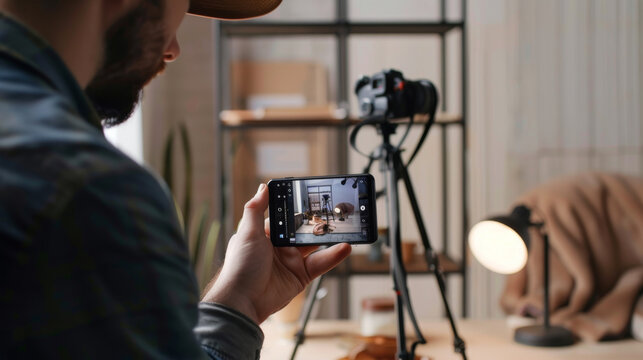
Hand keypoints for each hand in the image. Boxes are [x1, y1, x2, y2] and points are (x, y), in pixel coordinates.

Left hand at [201, 183, 351, 323]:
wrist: (243, 302)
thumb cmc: (240, 266)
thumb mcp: (247, 233)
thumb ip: (256, 209)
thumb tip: (263, 187)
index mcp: (265, 234)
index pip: (285, 216)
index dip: (297, 208)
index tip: (312, 197)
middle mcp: (279, 246)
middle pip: (303, 230)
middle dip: (317, 222)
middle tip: (334, 212)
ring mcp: (291, 261)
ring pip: (314, 246)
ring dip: (329, 238)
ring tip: (344, 228)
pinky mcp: (300, 276)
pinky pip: (320, 264)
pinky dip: (333, 256)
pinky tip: (344, 248)